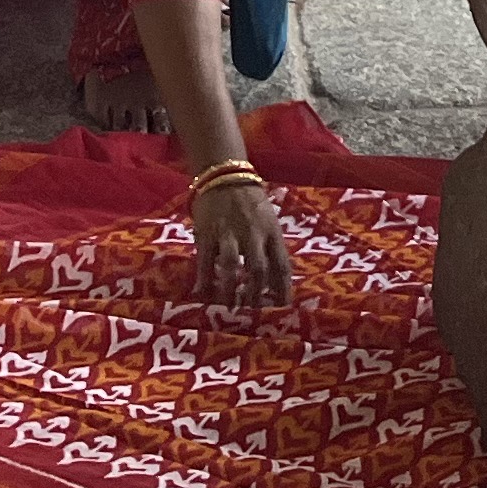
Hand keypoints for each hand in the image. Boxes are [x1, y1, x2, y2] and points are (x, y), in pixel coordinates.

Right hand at [191, 176, 295, 308]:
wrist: (225, 175)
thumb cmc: (251, 202)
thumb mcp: (269, 221)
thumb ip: (271, 248)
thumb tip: (277, 282)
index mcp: (272, 231)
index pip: (282, 265)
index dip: (283, 290)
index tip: (282, 309)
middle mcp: (253, 233)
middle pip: (258, 269)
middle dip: (255, 294)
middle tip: (252, 313)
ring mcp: (229, 233)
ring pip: (231, 265)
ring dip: (230, 290)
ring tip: (229, 308)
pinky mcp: (207, 232)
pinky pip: (205, 260)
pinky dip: (204, 279)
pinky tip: (203, 295)